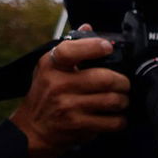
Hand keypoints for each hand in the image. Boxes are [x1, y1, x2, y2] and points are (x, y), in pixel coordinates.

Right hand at [9, 31, 129, 157]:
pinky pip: (111, 121)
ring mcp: (68, 106)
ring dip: (123, 101)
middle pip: (104, 78)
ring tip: (122, 100)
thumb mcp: (48, 69)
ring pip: (112, 100)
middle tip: (124, 84)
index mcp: (51, 66)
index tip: (108, 46)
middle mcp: (58, 85)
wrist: (33, 129)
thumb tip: (88, 27)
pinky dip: (120, 120)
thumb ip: (69, 49)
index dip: (92, 47)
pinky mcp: (78, 125)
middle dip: (122, 82)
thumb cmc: (45, 95)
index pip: (70, 51)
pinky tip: (117, 117)